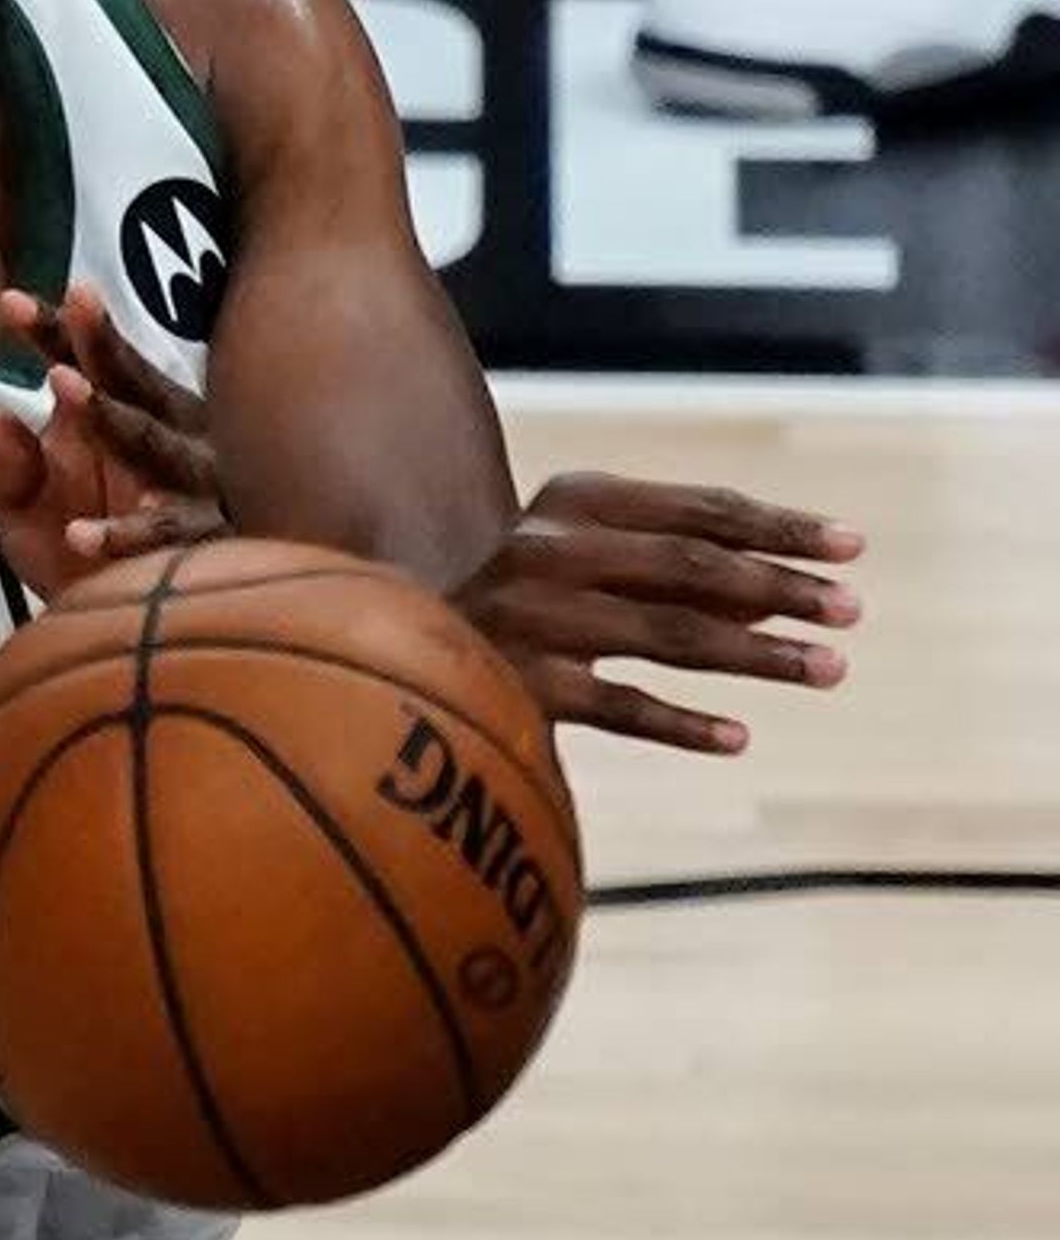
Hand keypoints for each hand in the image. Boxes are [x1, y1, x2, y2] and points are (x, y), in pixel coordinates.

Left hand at [0, 282, 223, 596]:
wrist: (133, 633)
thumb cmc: (76, 553)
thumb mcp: (22, 514)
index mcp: (115, 418)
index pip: (84, 364)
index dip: (53, 331)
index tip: (9, 301)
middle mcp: (164, 438)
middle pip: (133, 383)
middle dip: (100, 343)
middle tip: (75, 301)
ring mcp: (192, 487)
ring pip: (156, 447)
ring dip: (111, 417)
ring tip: (63, 385)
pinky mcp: (205, 544)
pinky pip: (166, 534)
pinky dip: (125, 533)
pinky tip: (81, 534)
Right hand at [448, 471, 863, 752]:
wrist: (388, 649)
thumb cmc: (520, 602)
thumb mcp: (584, 556)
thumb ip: (671, 563)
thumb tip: (790, 587)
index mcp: (571, 501)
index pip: (697, 508)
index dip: (780, 526)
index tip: (852, 547)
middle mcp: (546, 549)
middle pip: (692, 567)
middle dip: (781, 588)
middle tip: (851, 612)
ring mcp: (530, 618)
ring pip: (668, 635)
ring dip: (758, 655)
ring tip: (827, 670)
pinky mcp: (517, 685)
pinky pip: (619, 707)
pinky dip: (682, 725)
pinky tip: (737, 738)